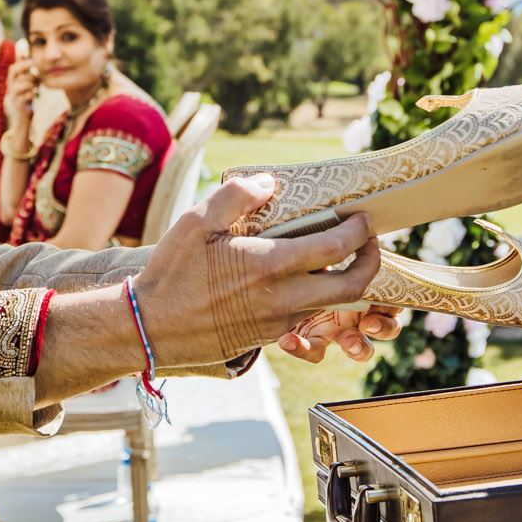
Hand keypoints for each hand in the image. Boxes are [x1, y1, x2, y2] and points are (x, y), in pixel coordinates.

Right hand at [1, 54, 38, 129]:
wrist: (23, 120)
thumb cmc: (26, 100)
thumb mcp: (27, 85)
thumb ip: (25, 72)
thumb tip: (24, 55)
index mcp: (12, 82)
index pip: (12, 69)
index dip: (21, 62)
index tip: (32, 60)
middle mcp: (10, 88)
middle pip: (12, 73)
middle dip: (24, 67)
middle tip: (34, 66)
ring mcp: (11, 98)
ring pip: (16, 85)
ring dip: (29, 83)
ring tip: (36, 87)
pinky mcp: (16, 106)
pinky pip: (21, 98)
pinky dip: (30, 94)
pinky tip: (35, 94)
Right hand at [133, 175, 382, 365]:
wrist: (150, 328)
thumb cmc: (172, 273)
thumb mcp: (196, 222)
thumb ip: (236, 196)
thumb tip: (270, 183)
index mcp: (269, 266)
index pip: (336, 248)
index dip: (359, 231)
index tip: (363, 217)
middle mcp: (282, 298)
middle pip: (352, 286)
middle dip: (371, 262)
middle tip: (368, 241)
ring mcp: (278, 322)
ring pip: (331, 304)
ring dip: (344, 280)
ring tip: (337, 255)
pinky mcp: (269, 337)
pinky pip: (306, 315)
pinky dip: (317, 296)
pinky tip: (301, 277)